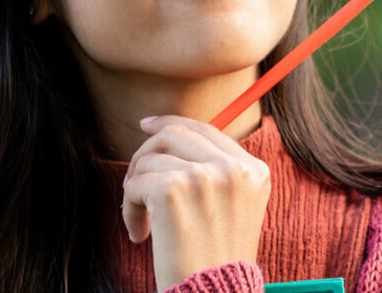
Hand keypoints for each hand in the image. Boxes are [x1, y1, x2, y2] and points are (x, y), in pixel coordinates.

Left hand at [122, 115, 270, 290]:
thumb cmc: (218, 258)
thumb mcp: (236, 207)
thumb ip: (218, 172)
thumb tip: (168, 133)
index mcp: (253, 169)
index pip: (206, 128)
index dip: (171, 123)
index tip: (147, 127)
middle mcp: (233, 167)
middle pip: (175, 134)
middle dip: (145, 154)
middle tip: (133, 181)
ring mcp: (204, 176)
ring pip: (150, 159)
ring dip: (136, 189)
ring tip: (143, 219)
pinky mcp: (173, 190)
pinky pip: (135, 185)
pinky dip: (128, 209)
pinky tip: (140, 233)